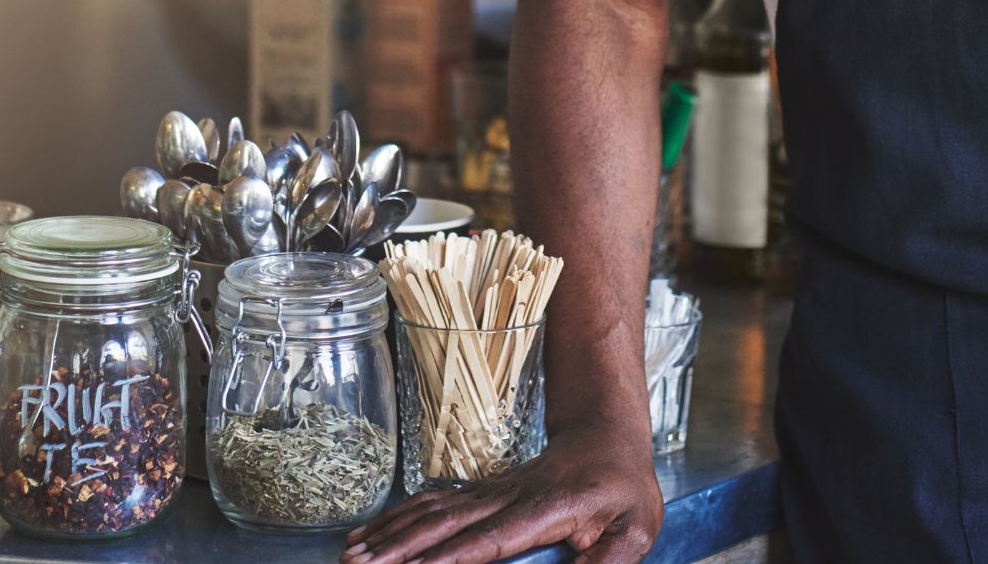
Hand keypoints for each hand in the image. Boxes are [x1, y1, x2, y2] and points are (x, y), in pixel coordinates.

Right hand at [341, 418, 663, 563]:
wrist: (607, 435)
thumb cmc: (623, 487)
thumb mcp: (636, 528)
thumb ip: (608, 562)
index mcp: (545, 509)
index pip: (490, 538)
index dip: (452, 556)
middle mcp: (508, 497)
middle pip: (445, 524)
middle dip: (400, 549)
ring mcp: (490, 491)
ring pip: (430, 511)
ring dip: (389, 533)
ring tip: (351, 555)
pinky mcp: (480, 492)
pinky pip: (431, 503)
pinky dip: (396, 518)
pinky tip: (371, 533)